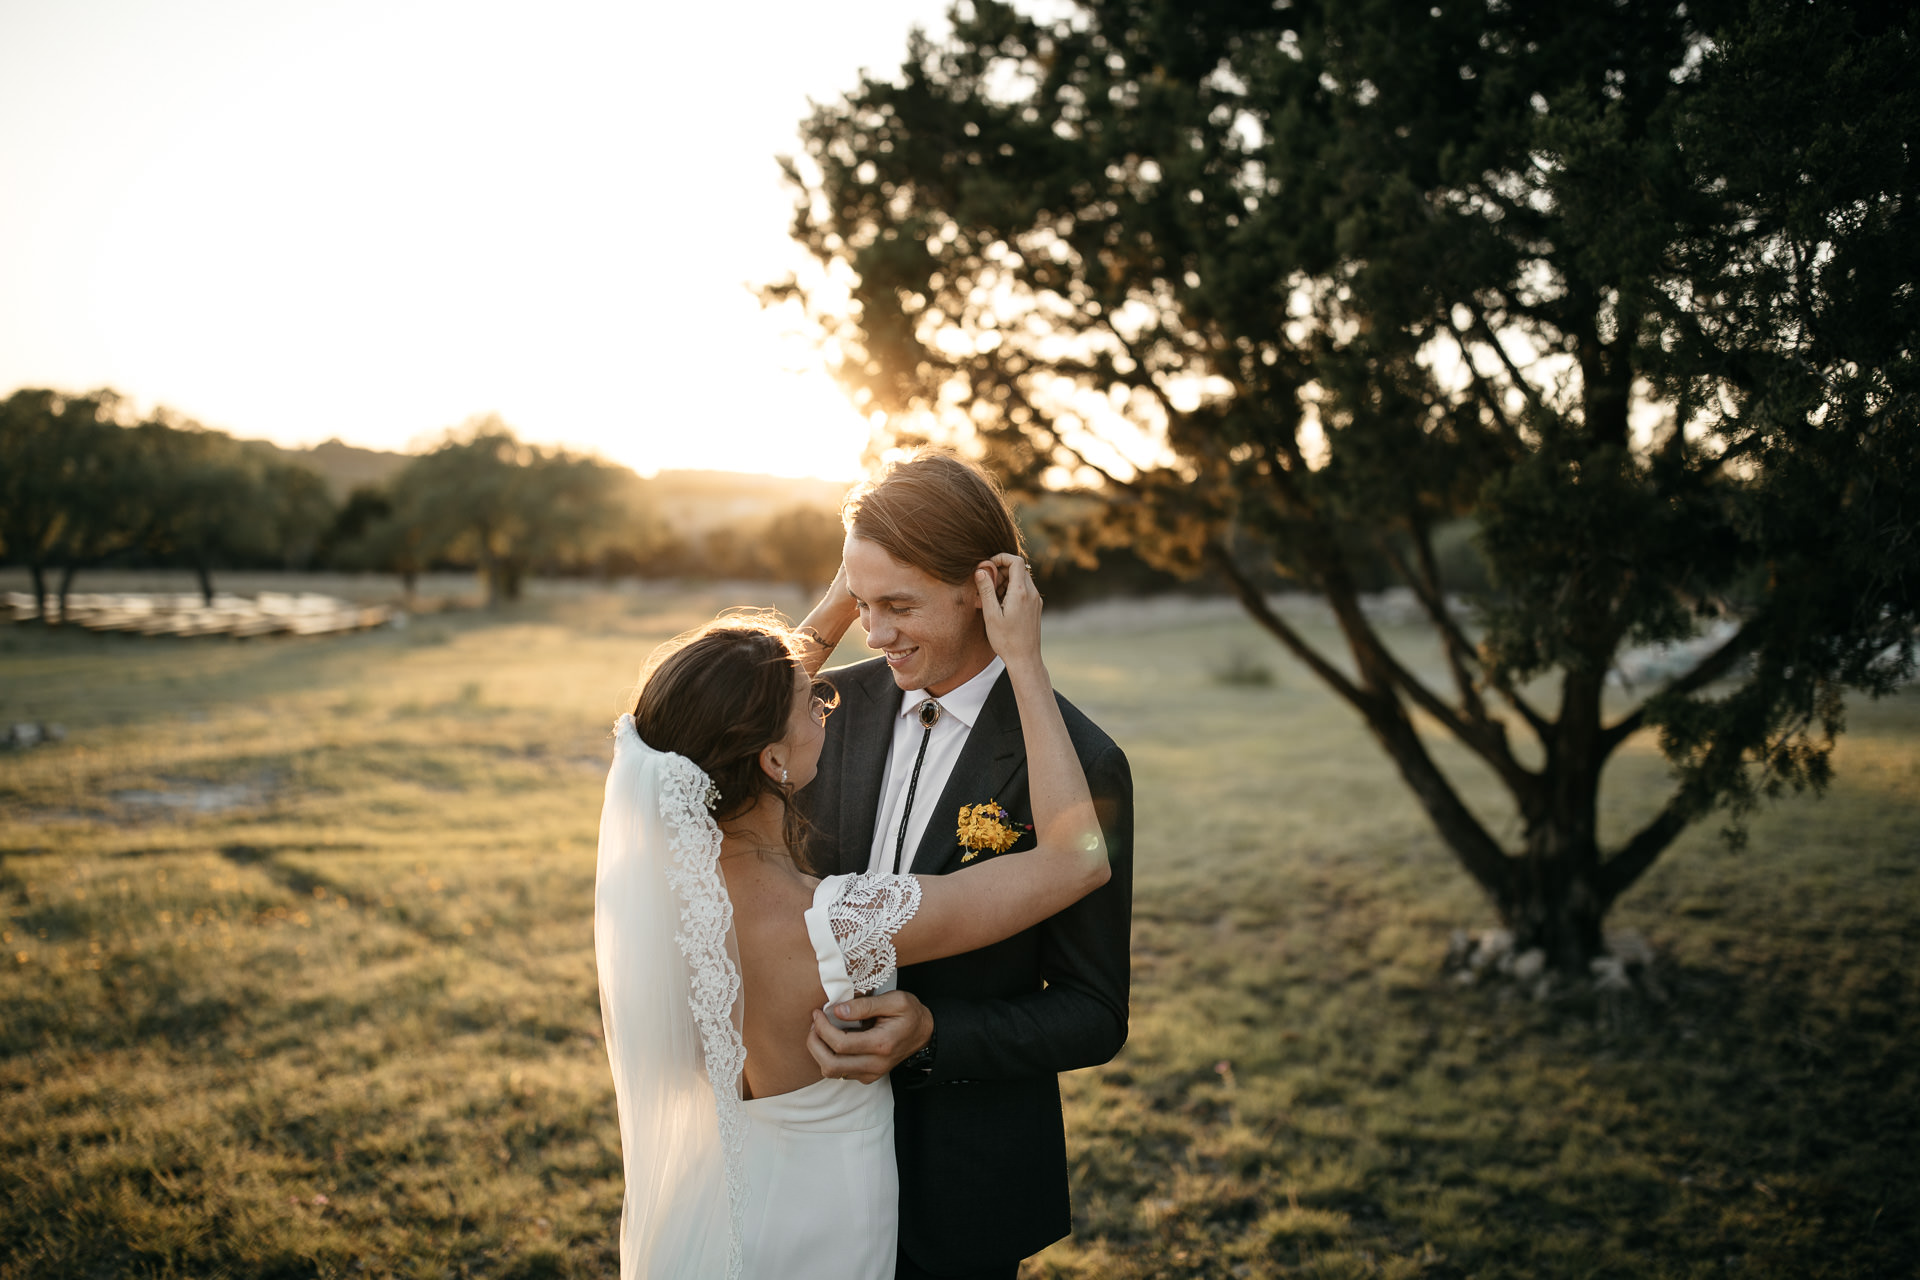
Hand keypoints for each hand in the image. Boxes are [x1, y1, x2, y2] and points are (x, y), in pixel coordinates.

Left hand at [806, 990, 932, 1084]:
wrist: (924, 1034)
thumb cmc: (910, 1013)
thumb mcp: (894, 1000)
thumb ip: (865, 1005)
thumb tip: (837, 1010)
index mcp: (881, 1044)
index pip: (840, 1044)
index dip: (822, 1028)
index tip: (818, 1012)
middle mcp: (875, 1064)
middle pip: (830, 1064)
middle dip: (814, 1043)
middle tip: (814, 1023)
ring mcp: (871, 1073)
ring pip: (831, 1072)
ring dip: (819, 1051)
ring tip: (820, 1031)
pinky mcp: (867, 1076)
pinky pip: (839, 1072)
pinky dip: (829, 1056)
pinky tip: (832, 1040)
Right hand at [975, 553, 1041, 670]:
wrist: (1025, 659)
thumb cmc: (1006, 640)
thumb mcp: (991, 614)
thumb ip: (986, 590)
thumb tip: (980, 570)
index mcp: (1021, 592)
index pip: (1016, 561)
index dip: (1001, 558)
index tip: (988, 567)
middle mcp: (1032, 593)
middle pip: (1018, 569)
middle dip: (1000, 572)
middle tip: (986, 586)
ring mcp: (1035, 600)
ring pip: (1021, 579)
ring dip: (1005, 582)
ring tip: (991, 598)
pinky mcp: (1035, 607)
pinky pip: (1024, 590)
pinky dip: (1011, 591)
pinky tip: (1000, 606)